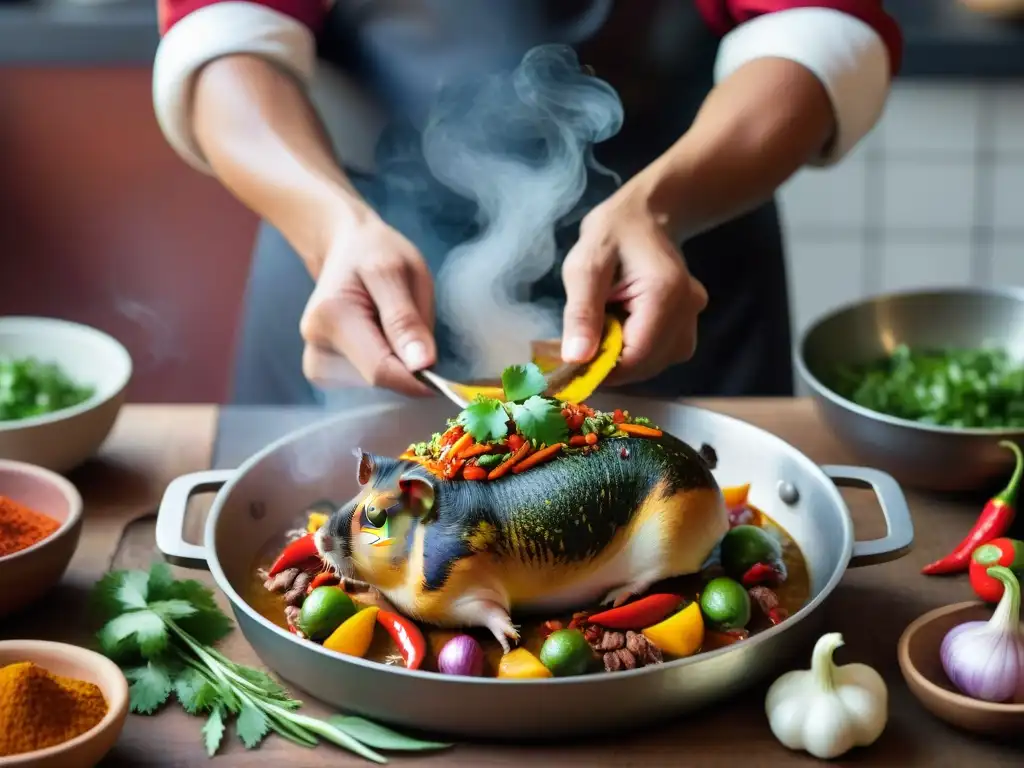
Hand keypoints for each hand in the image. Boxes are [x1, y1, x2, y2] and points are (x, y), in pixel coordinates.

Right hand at [299, 216, 435, 395]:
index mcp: (331, 318)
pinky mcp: (322, 372)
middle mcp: (316, 347)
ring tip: (387, 324)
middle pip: (379, 380)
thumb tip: (421, 365)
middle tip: (408, 324)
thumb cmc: (373, 253)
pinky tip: (377, 337)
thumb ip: (406, 319)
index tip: (443, 373)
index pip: (381, 370)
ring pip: (375, 384)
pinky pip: (366, 383)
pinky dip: (382, 365)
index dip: (417, 379)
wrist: (344, 249)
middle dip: (405, 363)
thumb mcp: (398, 271)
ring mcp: (315, 363)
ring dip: (394, 363)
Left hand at [560, 184, 707, 384]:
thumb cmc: (611, 235)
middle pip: (649, 363)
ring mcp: (693, 316)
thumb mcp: (584, 267)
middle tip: (585, 343)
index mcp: (665, 293)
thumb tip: (576, 359)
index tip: (576, 365)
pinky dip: (639, 351)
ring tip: (605, 327)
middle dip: (613, 364)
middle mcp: (688, 309)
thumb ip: (581, 313)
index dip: (605, 369)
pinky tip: (622, 328)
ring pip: (657, 362)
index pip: (637, 356)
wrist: (645, 216)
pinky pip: (664, 353)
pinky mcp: (689, 322)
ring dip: (626, 358)